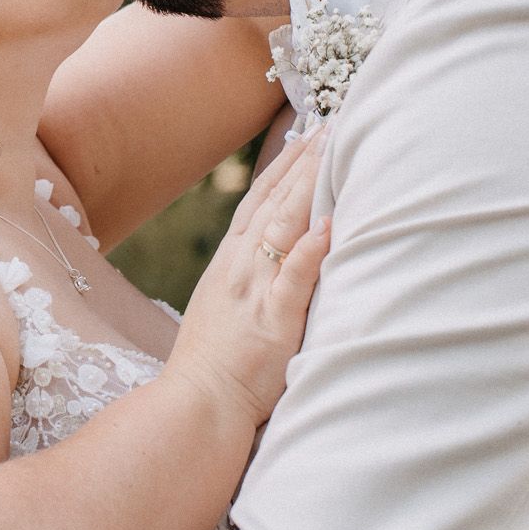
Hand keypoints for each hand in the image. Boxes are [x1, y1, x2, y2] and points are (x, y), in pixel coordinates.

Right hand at [163, 125, 332, 432]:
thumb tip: (271, 262)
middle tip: (329, 125)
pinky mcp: (273, 321)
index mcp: (230, 266)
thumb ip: (250, 282)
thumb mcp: (227, 311)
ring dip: (308, 186)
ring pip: (283, 226)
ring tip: (331, 152)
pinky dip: (310, 249)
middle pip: (273, 202)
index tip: (305, 136)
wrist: (197, 404)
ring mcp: (255, 292)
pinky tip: (328, 224)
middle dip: (301, 162)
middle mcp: (241, 268)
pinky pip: (293, 278)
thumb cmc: (215, 367)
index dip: (283, 168)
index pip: (258, 203)